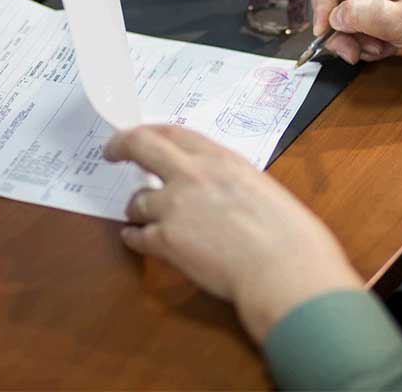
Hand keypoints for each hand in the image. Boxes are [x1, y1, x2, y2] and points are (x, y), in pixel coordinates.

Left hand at [104, 125, 362, 342]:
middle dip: (120, 146)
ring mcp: (175, 207)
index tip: (140, 135)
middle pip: (141, 147)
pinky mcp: (166, 241)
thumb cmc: (289, 234)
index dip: (152, 132)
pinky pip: (136, 236)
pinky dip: (135, 238)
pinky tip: (138, 241)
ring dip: (137, 209)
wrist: (284, 268)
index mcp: (222, 159)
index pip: (175, 133)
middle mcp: (193, 175)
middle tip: (111, 152)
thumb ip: (229, 183)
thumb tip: (216, 192)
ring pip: (136, 200)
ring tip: (144, 219)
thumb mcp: (260, 189)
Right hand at [311, 0, 401, 70]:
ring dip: (353, 40)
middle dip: (337, 27)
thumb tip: (333, 17)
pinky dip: (365, 45)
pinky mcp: (383, 16)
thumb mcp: (400, 22)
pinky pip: (358, 30)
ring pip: (342, 18)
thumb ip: (361, 16)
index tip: (326, 28)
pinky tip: (384, 50)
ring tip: (377, 49)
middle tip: (351, 50)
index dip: (321, 0)